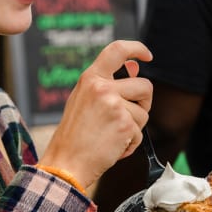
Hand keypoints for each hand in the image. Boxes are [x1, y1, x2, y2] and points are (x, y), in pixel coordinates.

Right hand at [39, 40, 152, 188]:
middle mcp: (102, 87)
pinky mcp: (125, 124)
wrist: (65, 163)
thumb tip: (135, 67)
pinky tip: (112, 148)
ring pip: (144, 112)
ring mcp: (114, 105)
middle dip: (144, 103)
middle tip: (129, 117)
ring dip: (134, 128)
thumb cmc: (74, 135)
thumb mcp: (84, 101)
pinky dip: (130, 144)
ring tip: (111, 136)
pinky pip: (140, 133)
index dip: (137, 48)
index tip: (147, 55)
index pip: (118, 50)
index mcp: (90, 78)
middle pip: (145, 86)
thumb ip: (108, 83)